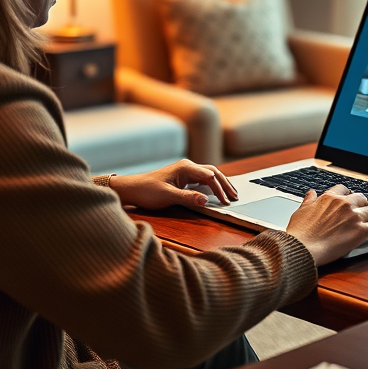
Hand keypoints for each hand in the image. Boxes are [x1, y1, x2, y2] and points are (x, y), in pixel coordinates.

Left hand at [109, 160, 237, 210]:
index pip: (210, 176)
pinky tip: (217, 192)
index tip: (226, 202)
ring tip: (231, 195)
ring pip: (209, 174)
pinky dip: (213, 185)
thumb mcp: (168, 197)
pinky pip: (202, 178)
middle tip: (235, 197)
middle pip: (213, 172)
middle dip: (225, 184)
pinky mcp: (183, 177)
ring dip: (221, 184)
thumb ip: (188, 198)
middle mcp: (187, 166)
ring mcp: (185, 170)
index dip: (220, 189)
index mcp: (185, 167)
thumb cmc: (147, 191)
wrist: (132, 189)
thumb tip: (206, 200)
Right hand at [286, 186, 367, 266]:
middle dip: (363, 203)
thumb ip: (309, 201)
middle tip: (364, 209)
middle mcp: (344, 204)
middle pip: (361, 198)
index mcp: (329, 198)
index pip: (344, 189)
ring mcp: (354, 217)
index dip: (348, 195)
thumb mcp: (301, 211)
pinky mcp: (361, 231)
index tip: (349, 199)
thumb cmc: (300, 232)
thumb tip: (311, 193)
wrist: (304, 247)